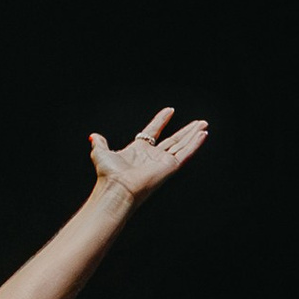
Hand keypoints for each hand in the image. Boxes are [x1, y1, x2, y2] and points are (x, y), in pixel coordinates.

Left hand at [89, 106, 208, 206]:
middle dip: (186, 130)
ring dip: (193, 134)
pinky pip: (186, 153)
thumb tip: (94, 136)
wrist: (117, 187)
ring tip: (204, 124)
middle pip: (173, 140)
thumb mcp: (101, 153)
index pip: (153, 132)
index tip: (169, 111)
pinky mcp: (171, 166)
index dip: (161, 121)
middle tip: (198, 122)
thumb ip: (100, 144)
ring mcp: (163, 161)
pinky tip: (203, 134)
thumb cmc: (109, 174)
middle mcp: (152, 156)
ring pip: (182, 145)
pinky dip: (195, 143)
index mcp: (138, 151)